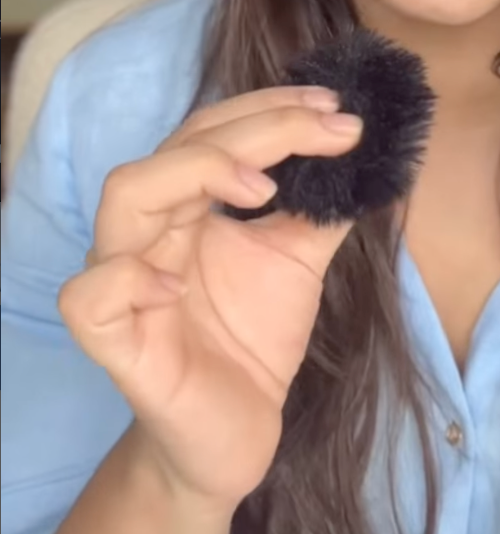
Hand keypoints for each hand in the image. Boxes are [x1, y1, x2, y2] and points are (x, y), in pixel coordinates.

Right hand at [58, 86, 363, 516]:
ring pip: (125, 194)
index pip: (214, 129)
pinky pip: (89, 295)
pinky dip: (130, 276)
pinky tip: (178, 281)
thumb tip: (367, 151)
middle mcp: (153, 229)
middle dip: (258, 127)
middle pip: (180, 146)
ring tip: (262, 188)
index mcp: (189, 203)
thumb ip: (324, 206)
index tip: (335, 108)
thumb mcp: (301, 260)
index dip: (271, 109)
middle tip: (327, 127)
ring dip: (195, 172)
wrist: (237, 435)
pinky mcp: (116, 343)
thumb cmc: (254, 338)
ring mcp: (127, 281)